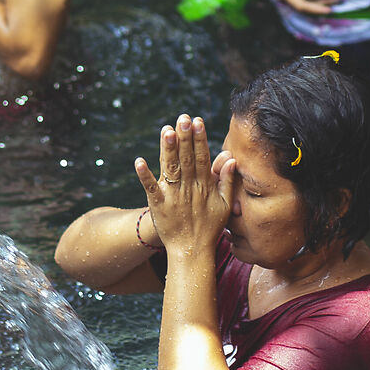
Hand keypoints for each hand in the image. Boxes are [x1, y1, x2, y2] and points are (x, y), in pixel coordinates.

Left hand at [133, 112, 230, 260]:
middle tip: (182, 118)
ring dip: (167, 150)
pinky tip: (139, 161)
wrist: (192, 251)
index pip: (203, 158)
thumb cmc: (210, 227)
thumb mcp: (226, 205)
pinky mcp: (158, 206)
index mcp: (205, 187)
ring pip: (170, 169)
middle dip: (184, 137)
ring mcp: (173, 197)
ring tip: (166, 130)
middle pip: (187, 159)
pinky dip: (145, 176)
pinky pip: (150, 189)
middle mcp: (189, 189)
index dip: (200, 139)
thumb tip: (231, 158)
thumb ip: (228, 181)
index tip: (197, 121)